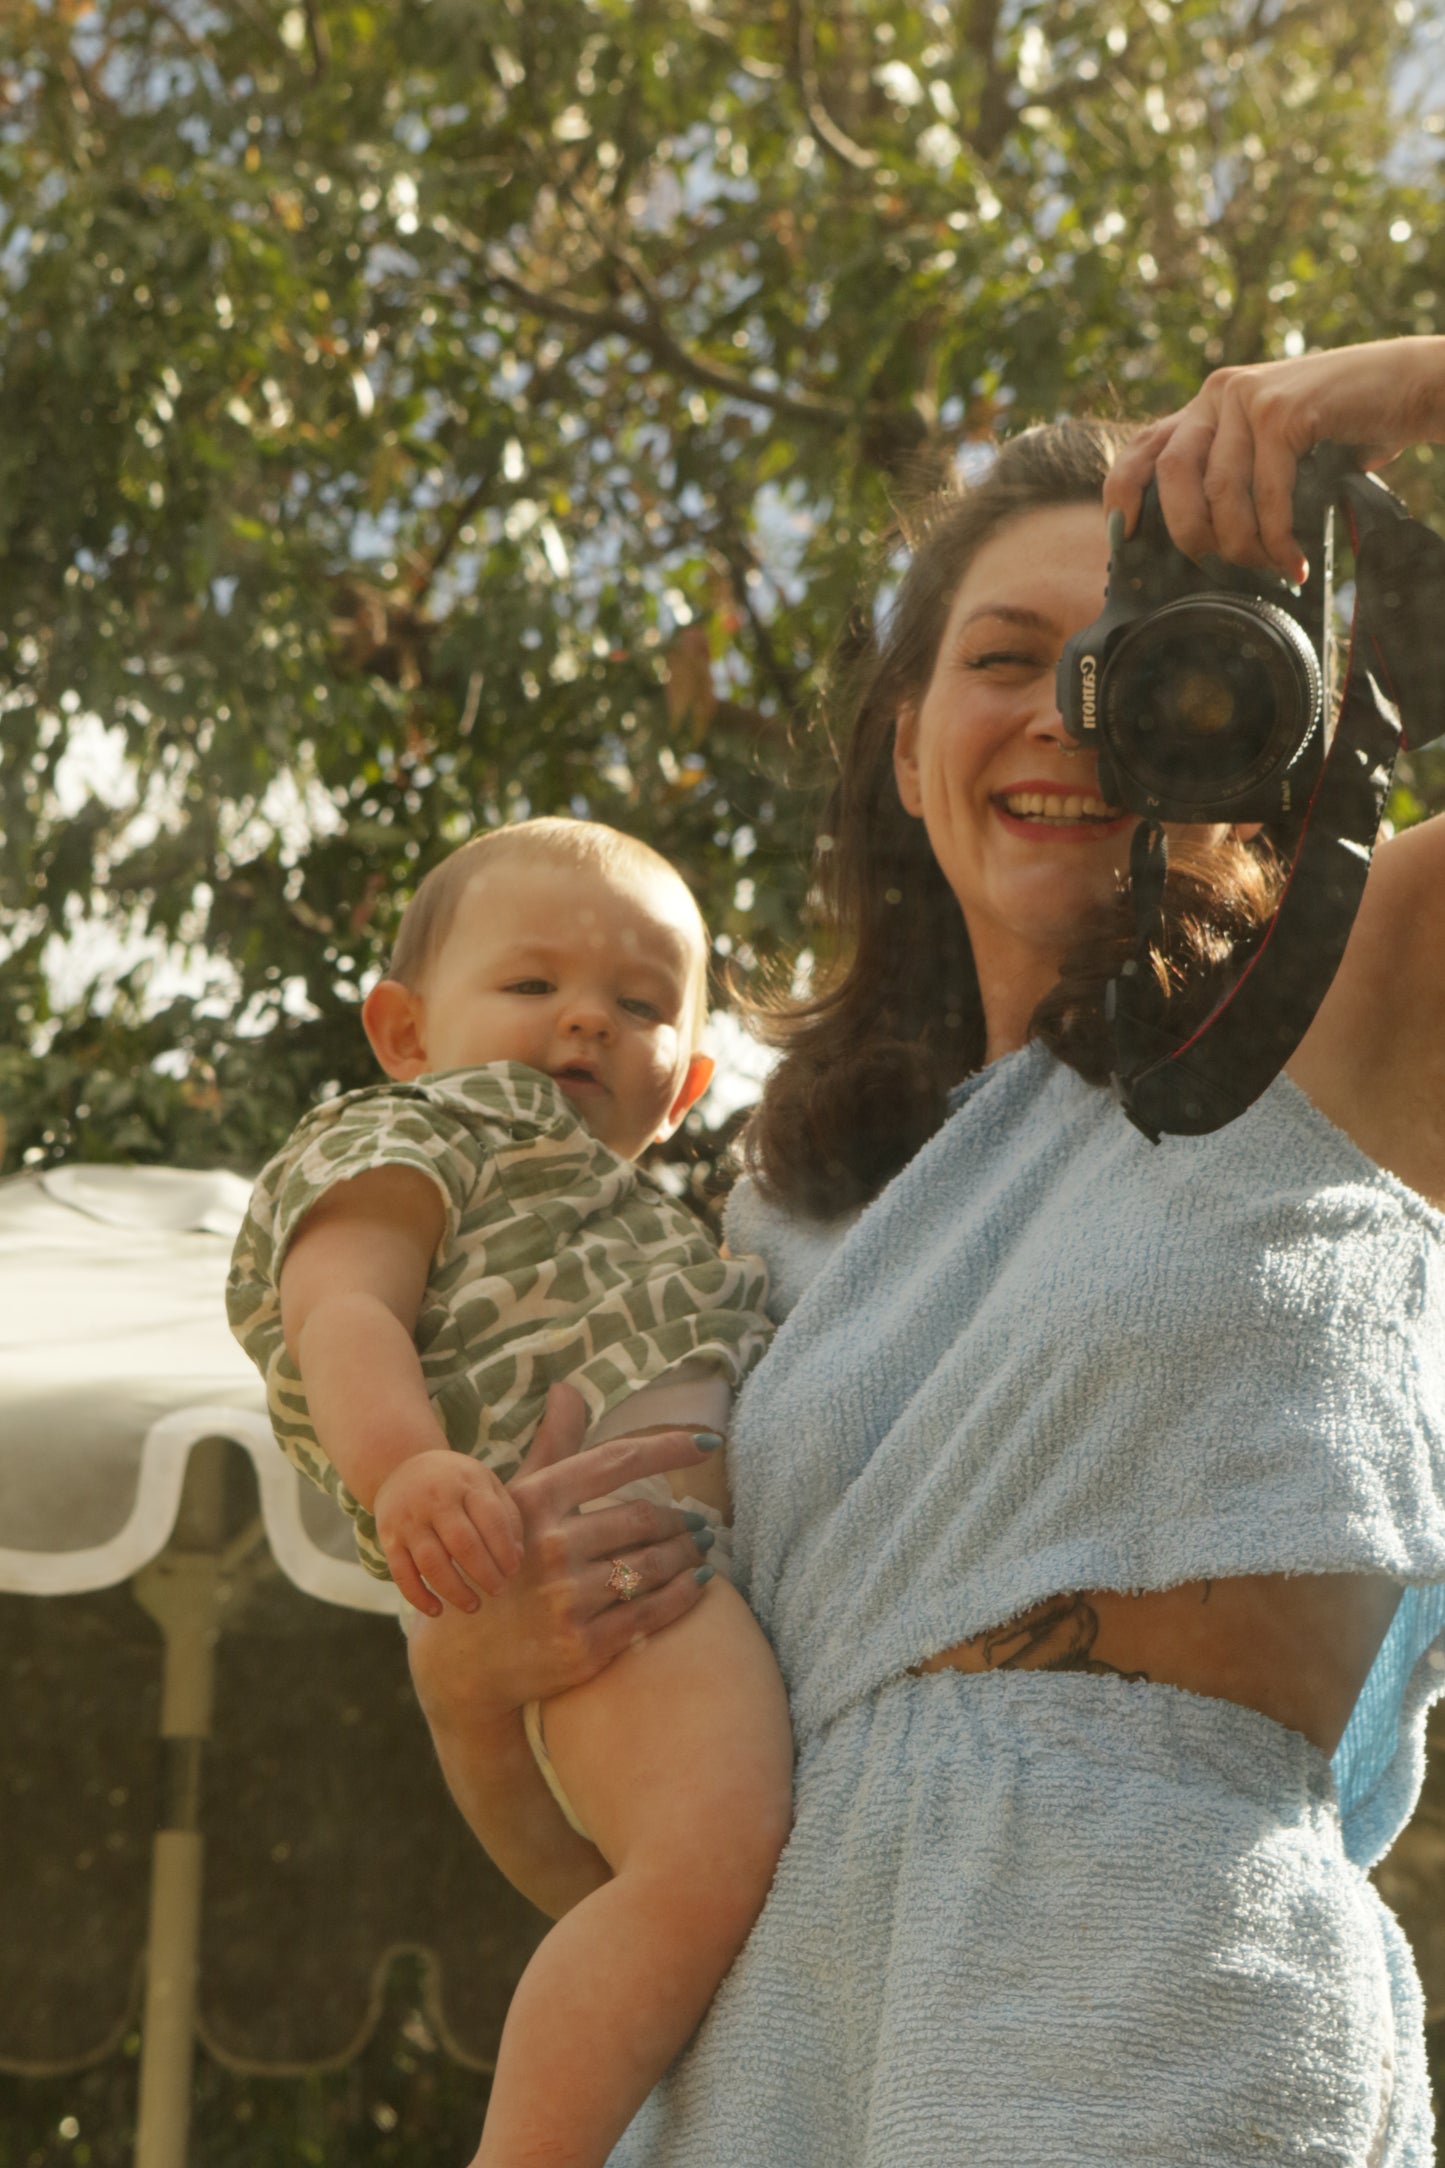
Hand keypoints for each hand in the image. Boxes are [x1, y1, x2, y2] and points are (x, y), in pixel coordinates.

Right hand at [373, 1450, 524, 1615]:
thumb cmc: (455, 1482)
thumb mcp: (484, 1483)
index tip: (512, 1572)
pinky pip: (401, 1573)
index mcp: (466, 1483)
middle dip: (484, 1574)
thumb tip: (516, 1558)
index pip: (490, 1520)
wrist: (401, 1466)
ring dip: (455, 1591)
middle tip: (498, 1591)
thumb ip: (505, 1516)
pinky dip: (418, 1597)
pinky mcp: (388, 1538)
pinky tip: (437, 1610)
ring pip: (431, 1563)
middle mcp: (435, 1500)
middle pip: (462, 1544)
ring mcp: (408, 1520)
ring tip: (474, 1606)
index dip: (504, 1550)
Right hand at [405, 1382, 717, 1720]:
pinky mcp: (583, 1645)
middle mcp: (550, 1547)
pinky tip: (698, 1582)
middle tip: (699, 1523)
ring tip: (699, 1548)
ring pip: (654, 1564)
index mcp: (535, 1502)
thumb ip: (552, 1446)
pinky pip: (653, 1612)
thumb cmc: (501, 1563)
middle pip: (644, 1518)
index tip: (708, 1442)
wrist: (465, 1658)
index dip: (669, 1448)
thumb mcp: (515, 1503)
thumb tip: (568, 1388)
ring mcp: (566, 1599)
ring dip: (687, 1554)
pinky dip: (685, 1593)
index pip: (617, 1461)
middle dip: (681, 1519)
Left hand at [1104, 336, 1444, 582]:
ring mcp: (1249, 397)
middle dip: (1189, 534)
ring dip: (1242, 544)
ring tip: (1267, 569)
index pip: (1143, 448)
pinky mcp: (1284, 408)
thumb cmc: (1336, 433)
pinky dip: (1277, 537)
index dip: (1123, 495)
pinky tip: (1291, 560)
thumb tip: (1198, 546)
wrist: (1402, 389)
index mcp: (1206, 405)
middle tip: (1216, 568)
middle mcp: (1218, 394)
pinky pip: (1267, 492)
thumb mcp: (1270, 451)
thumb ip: (1234, 476)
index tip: (1124, 539)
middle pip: (1173, 474)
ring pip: (1221, 490)